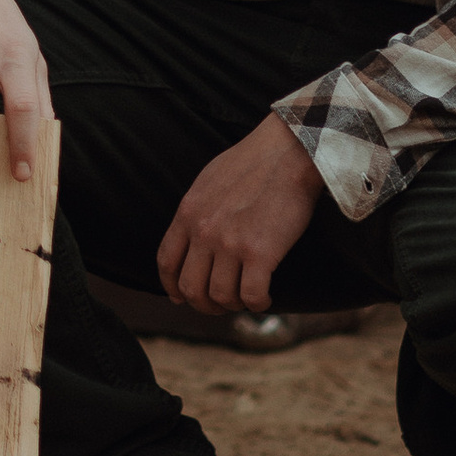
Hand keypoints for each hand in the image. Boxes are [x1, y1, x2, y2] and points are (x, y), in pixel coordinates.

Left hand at [155, 114, 321, 313]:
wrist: (289, 151)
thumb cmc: (254, 162)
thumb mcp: (209, 182)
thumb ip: (196, 211)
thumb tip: (191, 235)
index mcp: (188, 213)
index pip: (167, 262)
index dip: (172, 287)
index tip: (182, 298)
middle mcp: (204, 231)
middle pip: (191, 288)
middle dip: (204, 304)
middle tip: (221, 305)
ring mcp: (230, 243)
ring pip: (221, 297)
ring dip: (234, 304)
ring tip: (247, 298)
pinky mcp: (260, 253)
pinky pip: (251, 296)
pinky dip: (257, 304)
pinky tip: (265, 298)